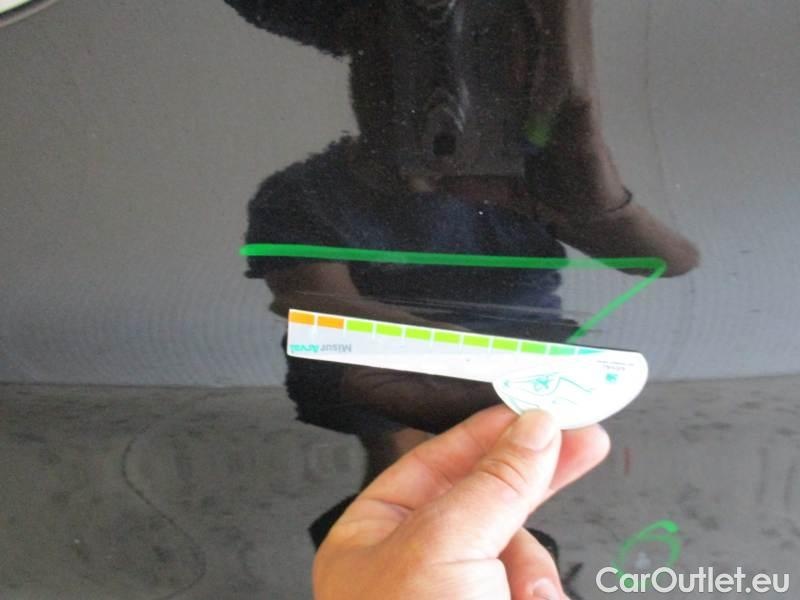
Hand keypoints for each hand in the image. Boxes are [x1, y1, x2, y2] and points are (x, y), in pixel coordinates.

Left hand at [313, 407, 609, 598]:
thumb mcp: (444, 549)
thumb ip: (494, 483)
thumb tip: (534, 428)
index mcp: (374, 536)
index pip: (436, 460)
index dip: (489, 431)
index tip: (539, 409)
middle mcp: (413, 564)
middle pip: (484, 497)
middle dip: (533, 475)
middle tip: (584, 440)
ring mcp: (457, 597)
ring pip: (519, 550)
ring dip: (531, 569)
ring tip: (522, 599)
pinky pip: (532, 589)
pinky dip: (538, 597)